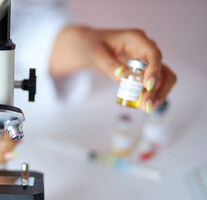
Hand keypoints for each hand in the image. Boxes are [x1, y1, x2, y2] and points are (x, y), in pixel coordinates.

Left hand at [49, 26, 176, 111]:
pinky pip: (153, 84)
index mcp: (136, 39)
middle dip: (156, 88)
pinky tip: (142, 105)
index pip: (152, 53)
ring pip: (163, 78)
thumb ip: (109, 65)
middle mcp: (145, 49)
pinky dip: (150, 95)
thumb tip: (122, 76)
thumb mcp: (96, 55)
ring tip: (146, 108)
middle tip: (146, 105)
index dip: (153, 69)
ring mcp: (147, 61)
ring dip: (157, 93)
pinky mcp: (144, 71)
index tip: (148, 86)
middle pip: (162, 68)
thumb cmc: (93, 46)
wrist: (90, 48)